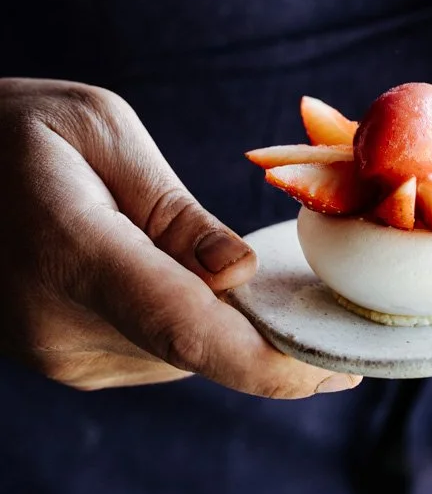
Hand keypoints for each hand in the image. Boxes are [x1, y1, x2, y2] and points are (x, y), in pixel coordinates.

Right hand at [0, 78, 359, 396]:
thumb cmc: (21, 129)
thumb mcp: (100, 129)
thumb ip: (173, 210)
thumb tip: (240, 273)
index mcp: (73, 254)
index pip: (186, 331)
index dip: (271, 361)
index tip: (339, 364)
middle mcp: (60, 326)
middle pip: (196, 349)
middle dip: (270, 330)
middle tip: (332, 298)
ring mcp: (55, 353)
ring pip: (180, 356)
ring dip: (229, 324)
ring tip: (257, 274)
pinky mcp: (60, 359)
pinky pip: (152, 353)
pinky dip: (192, 325)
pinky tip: (204, 283)